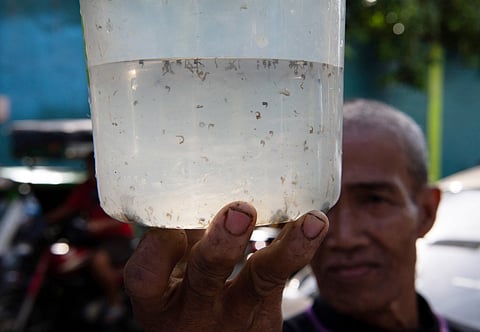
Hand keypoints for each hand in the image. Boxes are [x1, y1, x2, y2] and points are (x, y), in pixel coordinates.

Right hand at [123, 201, 327, 331]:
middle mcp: (193, 315)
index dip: (158, 243)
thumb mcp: (168, 277)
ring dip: (287, 250)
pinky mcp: (266, 319)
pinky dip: (299, 247)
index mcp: (156, 302)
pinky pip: (285, 279)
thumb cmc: (186, 296)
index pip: (146, 275)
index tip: (173, 214)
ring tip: (311, 222)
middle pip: (205, 278)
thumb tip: (195, 182)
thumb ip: (178, 239)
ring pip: (261, 282)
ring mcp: (235, 320)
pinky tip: (314, 223)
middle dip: (223, 244)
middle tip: (241, 212)